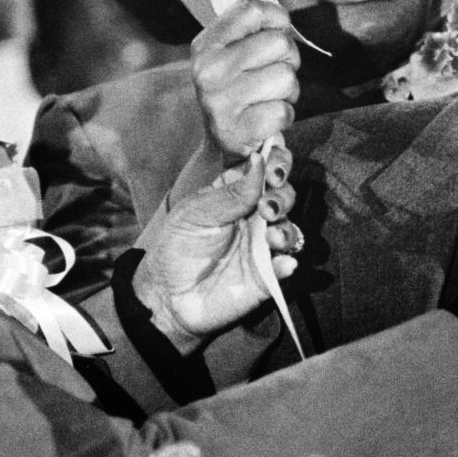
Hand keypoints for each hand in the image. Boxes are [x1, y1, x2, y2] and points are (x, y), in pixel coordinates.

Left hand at [133, 154, 302, 353]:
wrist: (166, 296)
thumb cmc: (176, 246)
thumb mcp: (196, 213)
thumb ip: (230, 192)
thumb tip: (259, 160)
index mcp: (237, 194)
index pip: (266, 169)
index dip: (277, 162)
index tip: (274, 170)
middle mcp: (255, 217)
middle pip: (285, 196)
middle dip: (282, 197)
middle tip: (267, 208)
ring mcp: (262, 246)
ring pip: (291, 230)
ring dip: (287, 230)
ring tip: (272, 238)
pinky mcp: (266, 275)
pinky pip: (286, 265)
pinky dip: (288, 263)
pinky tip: (282, 263)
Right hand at [191, 0, 300, 167]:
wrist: (224, 142)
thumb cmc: (237, 87)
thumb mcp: (236, 47)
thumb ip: (247, 10)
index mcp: (206, 44)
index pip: (257, 10)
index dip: (278, 20)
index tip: (274, 33)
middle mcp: (207, 70)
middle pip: (279, 44)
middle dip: (287, 59)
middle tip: (271, 73)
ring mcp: (219, 102)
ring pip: (287, 78)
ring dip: (288, 91)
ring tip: (268, 96)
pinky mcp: (237, 130)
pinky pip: (284, 112)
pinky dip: (284, 116)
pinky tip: (266, 118)